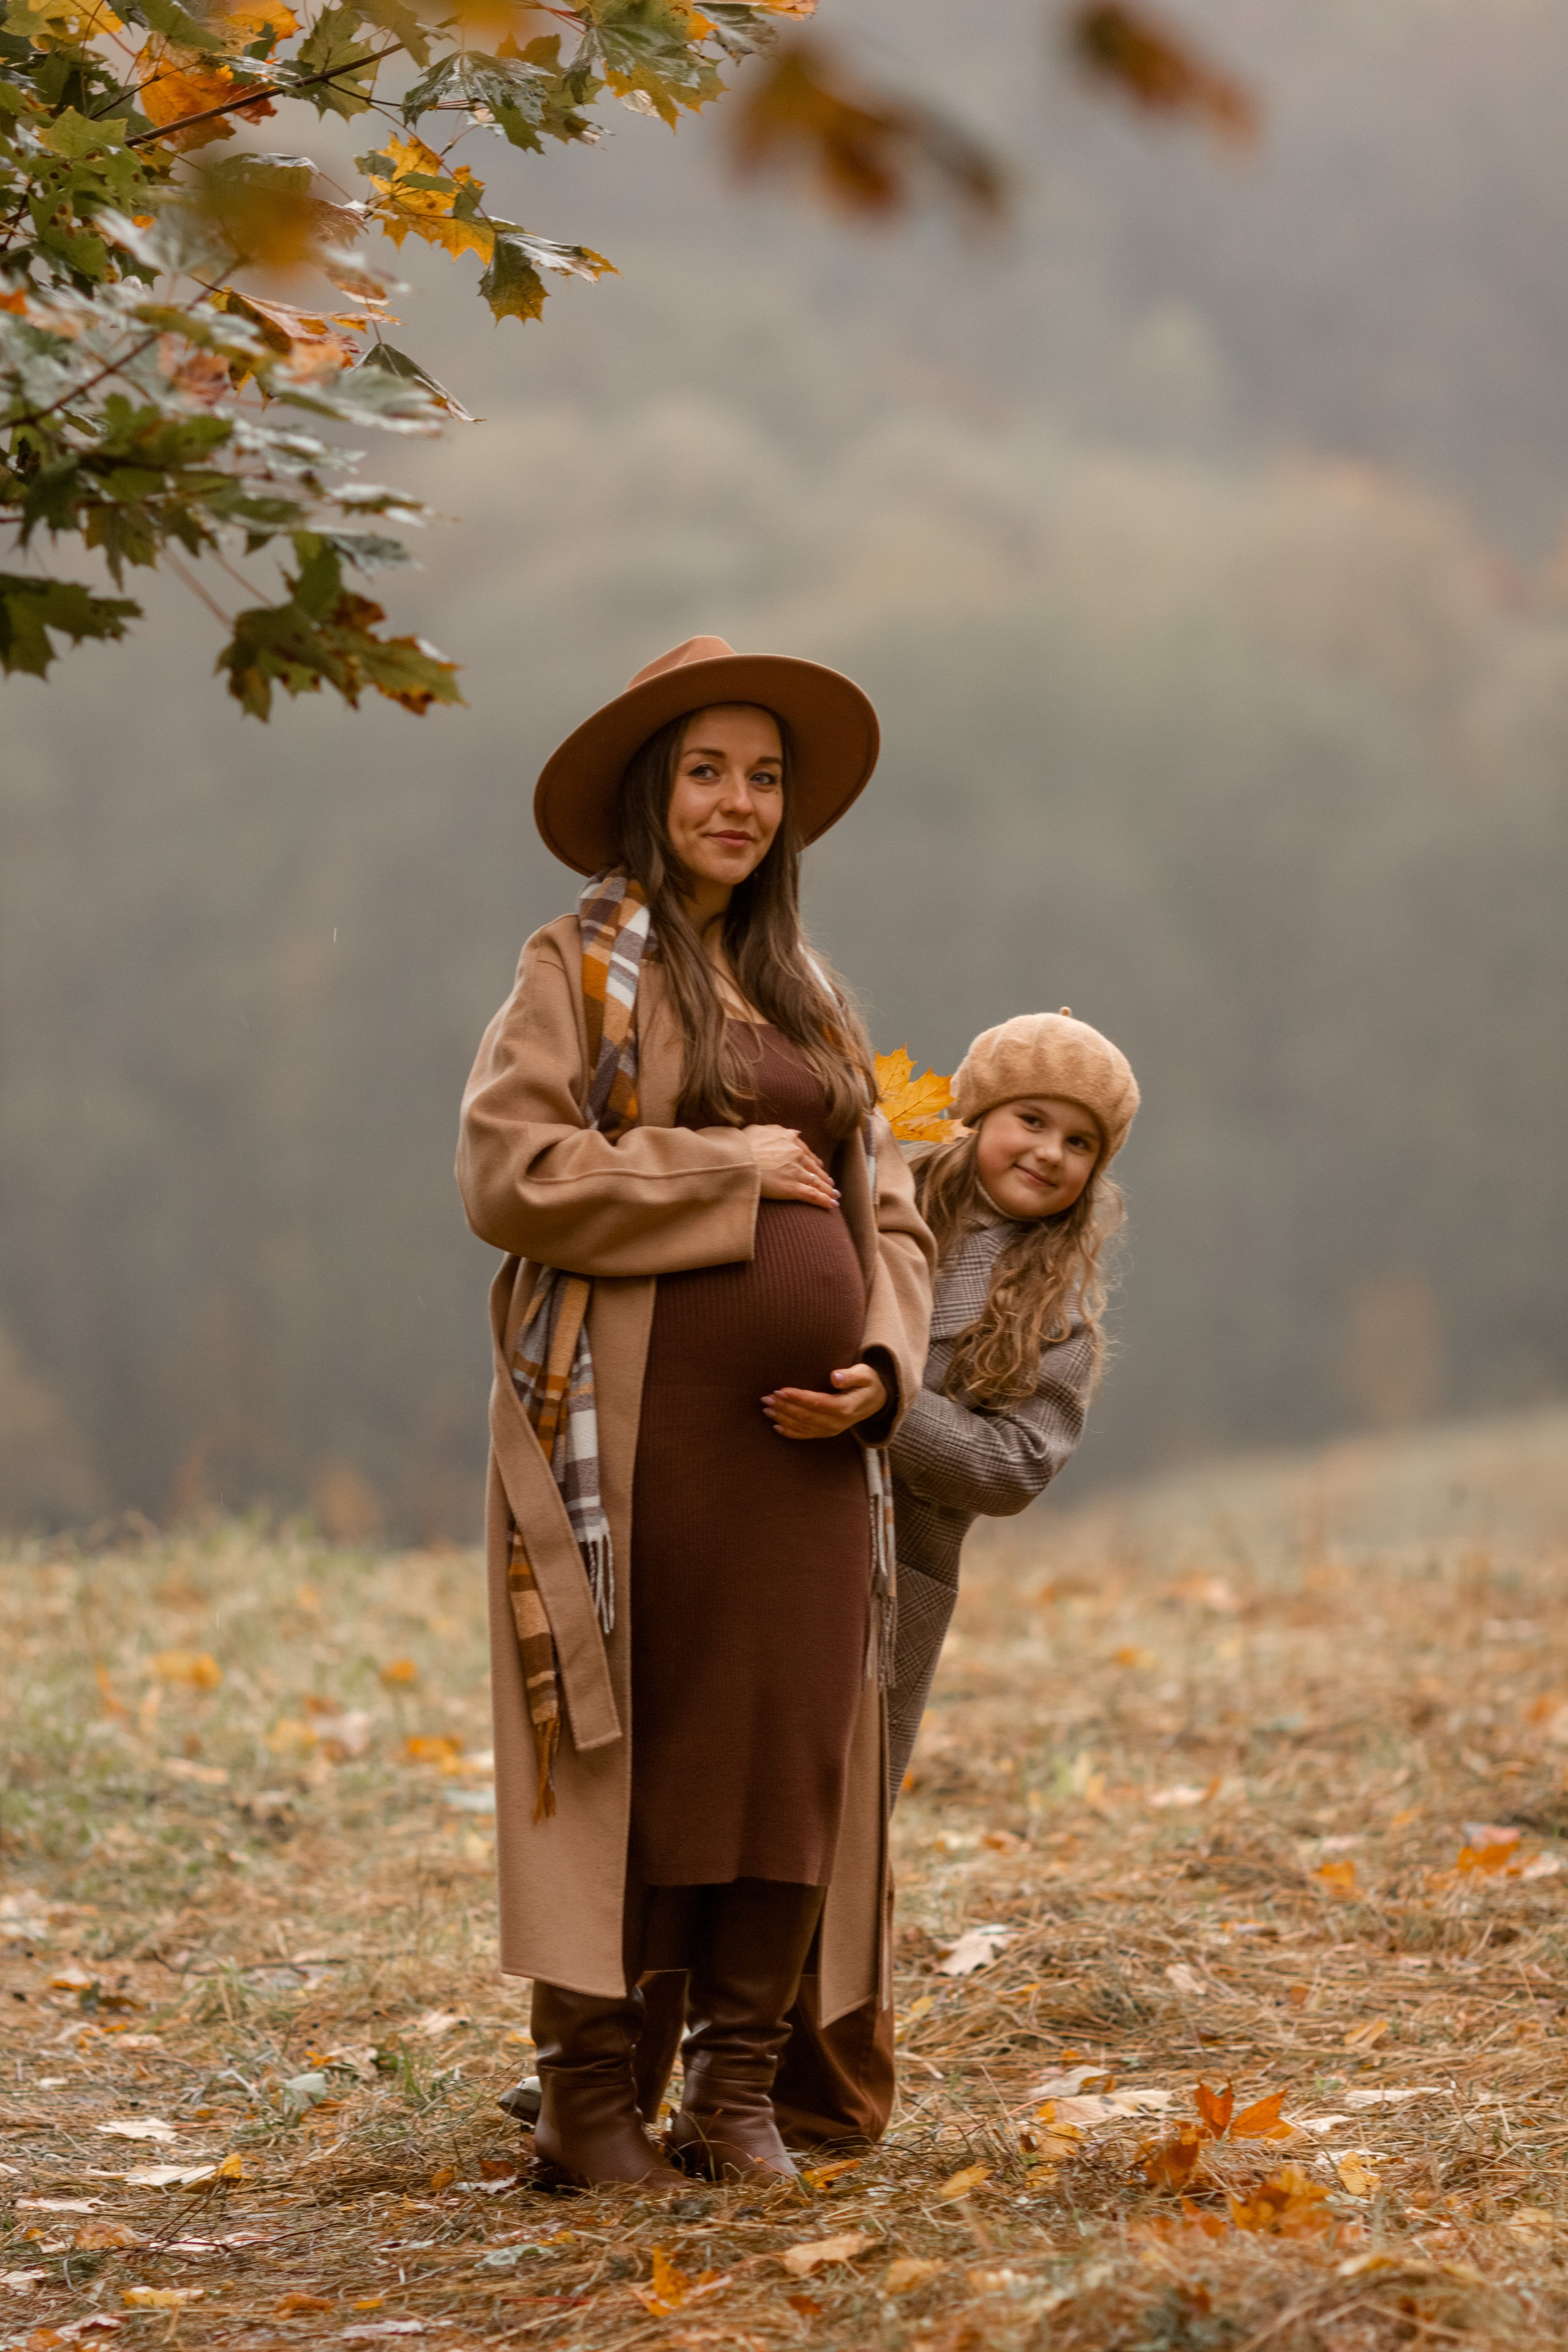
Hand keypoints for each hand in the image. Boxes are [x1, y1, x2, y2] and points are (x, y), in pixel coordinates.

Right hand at [742, 1123, 838, 1209]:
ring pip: (816, 1181)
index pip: (806, 1151)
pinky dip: (824, 1200)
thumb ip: (775, 1130)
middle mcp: (796, 1154)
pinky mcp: (792, 1188)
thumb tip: (792, 1132)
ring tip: (835, 1196)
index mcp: (788, 1138)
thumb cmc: (742, 1144)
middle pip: (814, 1167)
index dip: (813, 1161)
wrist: (737, 1158)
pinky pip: (812, 1195)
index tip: (818, 1166)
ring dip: (827, 1190)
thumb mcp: (759, 1129)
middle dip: (824, 1177)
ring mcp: (795, 1171)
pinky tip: (832, 1205)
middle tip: (830, 1184)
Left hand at [763, 1362, 887, 1439]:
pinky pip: (806, 1435)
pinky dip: (791, 1432)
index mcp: (845, 1408)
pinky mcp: (827, 1432)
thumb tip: (835, 1377)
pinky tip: (776, 1427)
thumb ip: (851, 1375)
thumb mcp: (865, 1374)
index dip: (798, 1398)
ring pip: (803, 1427)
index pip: (817, 1403)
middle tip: (766, 1398)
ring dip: (783, 1418)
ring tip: (766, 1409)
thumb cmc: (868, 1382)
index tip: (780, 1391)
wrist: (877, 1401)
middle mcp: (837, 1423)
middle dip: (784, 1408)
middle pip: (806, 1416)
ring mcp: (832, 1430)